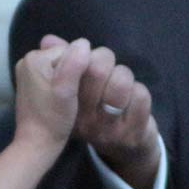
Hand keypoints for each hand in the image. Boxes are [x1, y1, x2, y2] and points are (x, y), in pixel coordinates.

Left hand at [12, 36, 90, 151]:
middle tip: (77, 94)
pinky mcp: (31, 83)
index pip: (71, 51)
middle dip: (76, 72)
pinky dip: (62, 84)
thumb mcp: (66, 91)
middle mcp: (28, 60)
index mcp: (34, 58)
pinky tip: (63, 99)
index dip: (82, 68)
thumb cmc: (53, 119)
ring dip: (71, 79)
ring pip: (62, 66)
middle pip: (65, 57)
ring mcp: (28, 72)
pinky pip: (55, 74)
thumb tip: (84, 43)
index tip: (81, 88)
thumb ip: (74, 64)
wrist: (37, 143)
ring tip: (70, 98)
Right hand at [72, 44, 160, 188]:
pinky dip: (139, 90)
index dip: (81, 55)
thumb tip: (48, 40)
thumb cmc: (96, 109)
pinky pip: (140, 97)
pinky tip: (133, 99)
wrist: (124, 148)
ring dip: (124, 74)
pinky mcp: (132, 133)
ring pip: (120, 83)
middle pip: (97, 71)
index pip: (70, 71)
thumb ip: (64, 63)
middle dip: (104, 57)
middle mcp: (83, 121)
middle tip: (105, 63)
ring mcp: (108, 130)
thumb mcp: (75, 89)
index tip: (84, 56)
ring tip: (120, 80)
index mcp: (64, 108)